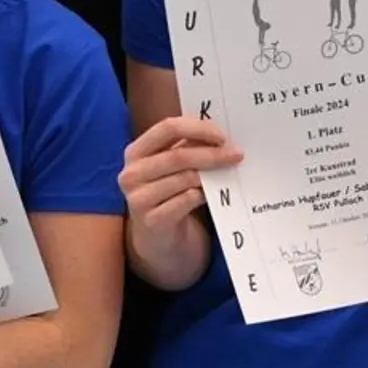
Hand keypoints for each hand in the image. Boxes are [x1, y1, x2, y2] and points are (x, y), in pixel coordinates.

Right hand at [119, 116, 242, 247]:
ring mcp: (139, 198)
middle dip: (211, 154)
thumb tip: (218, 136)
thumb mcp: (171, 167)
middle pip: (178, 156)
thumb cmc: (168, 195)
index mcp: (135, 152)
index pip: (167, 128)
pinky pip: (187, 200)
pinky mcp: (153, 221)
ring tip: (226, 174)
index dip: (197, 129)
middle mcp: (131, 174)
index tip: (222, 136)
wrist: (159, 238)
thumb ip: (186, 148)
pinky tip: (210, 196)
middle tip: (236, 155)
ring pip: (185, 179)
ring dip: (210, 176)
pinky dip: (203, 195)